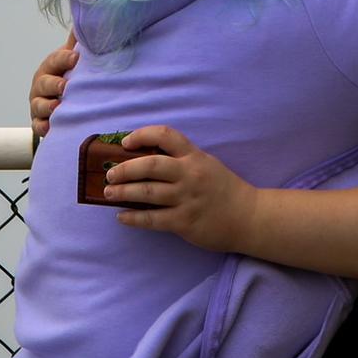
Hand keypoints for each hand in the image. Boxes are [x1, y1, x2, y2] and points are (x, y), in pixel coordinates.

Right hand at [29, 32, 77, 138]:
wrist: (62, 101)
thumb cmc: (71, 76)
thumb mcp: (74, 59)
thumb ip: (78, 43)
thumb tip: (87, 19)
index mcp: (50, 67)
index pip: (54, 60)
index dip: (63, 59)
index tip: (75, 58)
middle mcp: (41, 85)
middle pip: (43, 83)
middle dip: (53, 84)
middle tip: (65, 86)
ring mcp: (38, 104)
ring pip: (38, 105)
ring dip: (47, 106)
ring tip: (57, 107)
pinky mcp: (39, 122)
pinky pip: (38, 126)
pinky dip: (43, 127)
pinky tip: (51, 127)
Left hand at [104, 125, 256, 251]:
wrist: (249, 217)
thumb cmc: (224, 189)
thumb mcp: (207, 164)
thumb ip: (182, 159)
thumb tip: (145, 158)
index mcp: (194, 157)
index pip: (165, 135)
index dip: (142, 135)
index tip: (125, 142)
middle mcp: (189, 174)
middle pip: (150, 165)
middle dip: (124, 168)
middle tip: (109, 174)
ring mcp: (187, 199)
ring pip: (147, 192)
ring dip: (123, 192)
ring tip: (108, 193)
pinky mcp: (185, 222)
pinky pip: (153, 219)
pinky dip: (134, 218)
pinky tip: (121, 217)